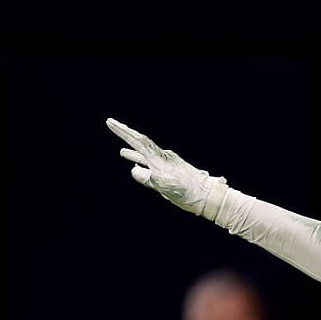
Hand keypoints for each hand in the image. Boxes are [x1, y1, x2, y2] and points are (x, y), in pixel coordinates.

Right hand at [107, 120, 225, 217]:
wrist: (209, 197)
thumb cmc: (191, 193)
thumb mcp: (168, 186)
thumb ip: (150, 178)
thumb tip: (135, 170)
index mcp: (160, 159)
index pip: (138, 141)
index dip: (123, 132)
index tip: (111, 122)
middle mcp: (162, 159)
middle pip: (140, 144)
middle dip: (125, 135)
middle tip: (112, 124)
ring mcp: (166, 167)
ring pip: (145, 156)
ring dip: (133, 153)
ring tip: (121, 152)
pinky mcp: (169, 175)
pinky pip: (151, 167)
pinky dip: (142, 164)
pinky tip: (138, 167)